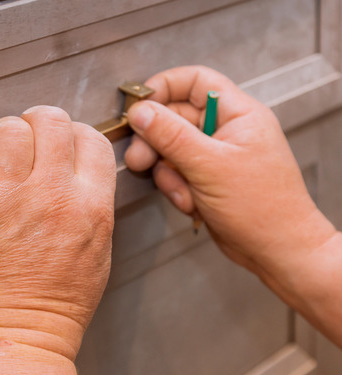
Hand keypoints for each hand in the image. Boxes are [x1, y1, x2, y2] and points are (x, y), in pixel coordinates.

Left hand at [0, 105, 115, 359]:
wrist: (12, 338)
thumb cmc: (52, 308)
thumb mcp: (96, 255)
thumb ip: (91, 208)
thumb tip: (79, 177)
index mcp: (91, 206)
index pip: (91, 138)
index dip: (71, 135)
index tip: (56, 147)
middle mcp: (54, 195)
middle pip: (50, 121)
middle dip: (35, 126)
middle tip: (23, 146)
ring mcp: (12, 198)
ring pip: (9, 128)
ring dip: (0, 139)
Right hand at [124, 66, 336, 298]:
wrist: (277, 250)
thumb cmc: (264, 209)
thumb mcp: (209, 166)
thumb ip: (171, 135)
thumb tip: (141, 112)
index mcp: (238, 114)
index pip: (194, 81)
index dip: (163, 88)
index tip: (139, 106)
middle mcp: (226, 130)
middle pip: (174, 117)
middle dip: (156, 141)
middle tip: (142, 158)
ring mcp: (215, 155)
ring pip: (170, 149)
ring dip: (168, 173)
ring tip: (183, 191)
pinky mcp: (206, 178)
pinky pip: (175, 173)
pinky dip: (176, 189)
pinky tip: (192, 203)